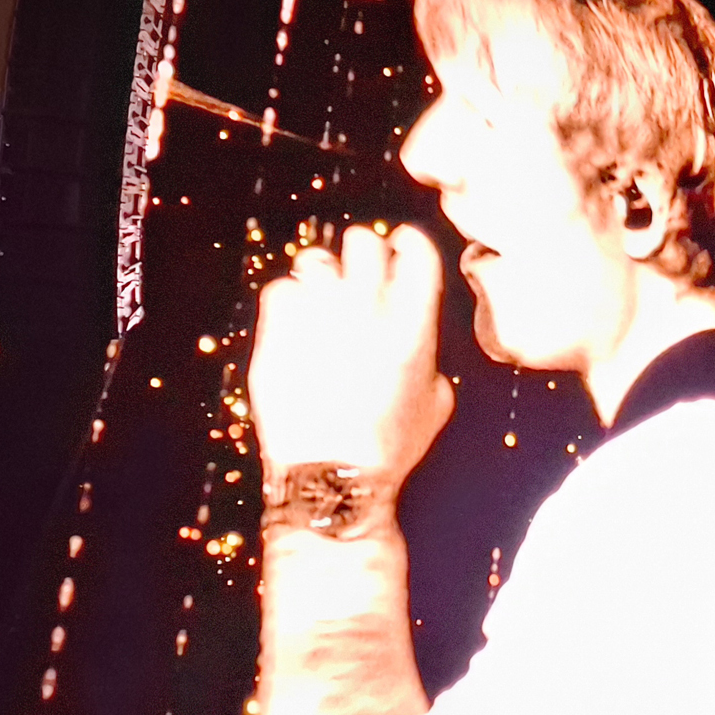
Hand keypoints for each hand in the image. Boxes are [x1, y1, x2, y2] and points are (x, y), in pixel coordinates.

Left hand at [252, 223, 453, 479]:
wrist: (331, 473)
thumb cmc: (387, 447)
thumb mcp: (435, 405)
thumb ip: (432, 362)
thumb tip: (424, 352)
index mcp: (414, 323)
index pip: (416, 249)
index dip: (407, 243)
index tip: (400, 248)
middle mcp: (369, 308)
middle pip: (363, 240)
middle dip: (360, 253)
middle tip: (355, 276)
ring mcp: (320, 314)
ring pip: (316, 258)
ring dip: (321, 276)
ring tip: (320, 301)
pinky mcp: (278, 328)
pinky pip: (280, 288)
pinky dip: (287, 302)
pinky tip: (295, 325)